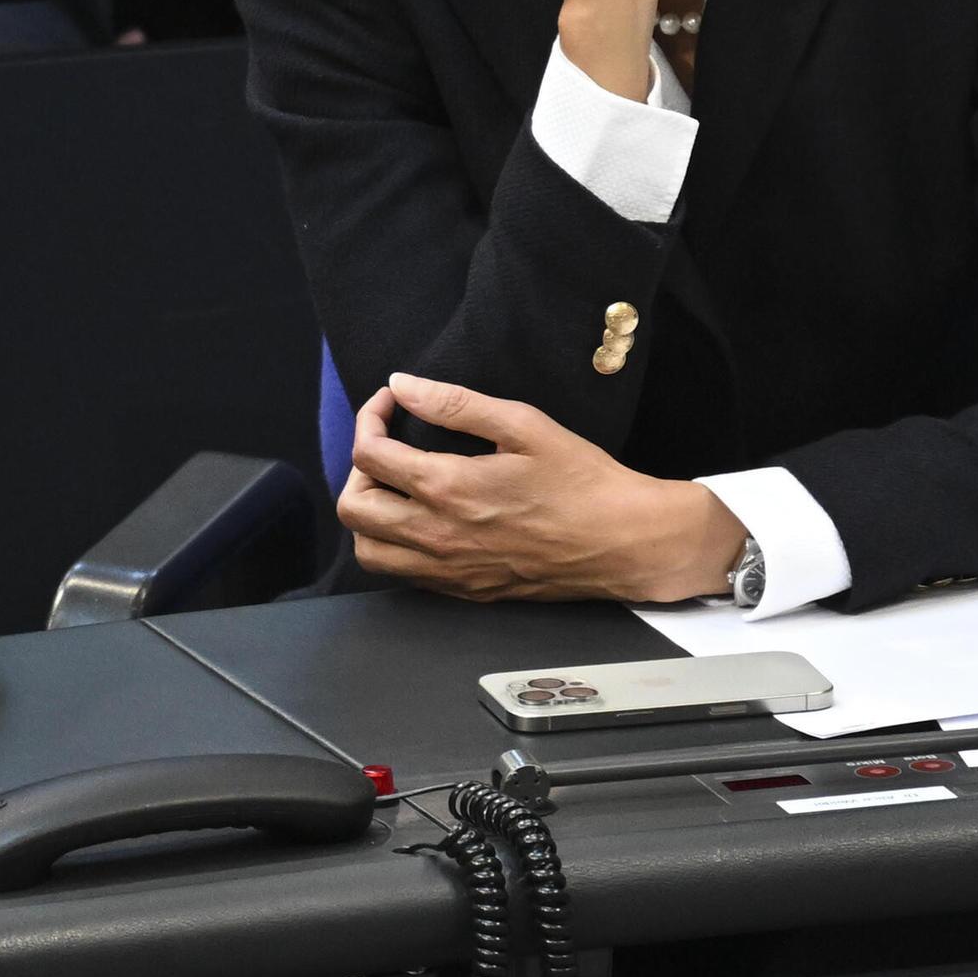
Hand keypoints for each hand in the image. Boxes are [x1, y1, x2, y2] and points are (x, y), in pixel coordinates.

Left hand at [338, 372, 745, 602]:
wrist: (625, 542)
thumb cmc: (582, 480)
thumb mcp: (522, 424)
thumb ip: (455, 404)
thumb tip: (403, 385)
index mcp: (447, 489)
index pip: (368, 455)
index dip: (369, 418)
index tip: (392, 402)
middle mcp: (437, 537)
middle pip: (352, 508)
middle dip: (358, 468)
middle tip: (389, 445)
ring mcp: (449, 571)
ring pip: (369, 550)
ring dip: (369, 513)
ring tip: (399, 485)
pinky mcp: (465, 590)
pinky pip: (404, 573)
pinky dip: (396, 544)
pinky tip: (424, 517)